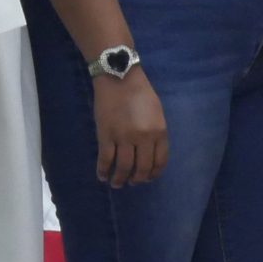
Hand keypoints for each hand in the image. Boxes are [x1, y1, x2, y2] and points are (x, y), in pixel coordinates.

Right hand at [93, 68, 167, 186]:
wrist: (119, 78)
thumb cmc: (140, 93)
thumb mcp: (157, 113)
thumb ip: (156, 132)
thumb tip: (152, 152)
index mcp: (159, 132)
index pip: (159, 161)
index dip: (153, 174)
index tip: (147, 178)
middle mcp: (143, 138)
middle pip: (142, 168)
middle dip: (137, 179)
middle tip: (132, 182)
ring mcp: (124, 138)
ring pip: (123, 168)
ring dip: (120, 179)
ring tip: (117, 183)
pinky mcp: (106, 136)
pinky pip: (105, 160)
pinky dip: (103, 171)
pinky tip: (102, 176)